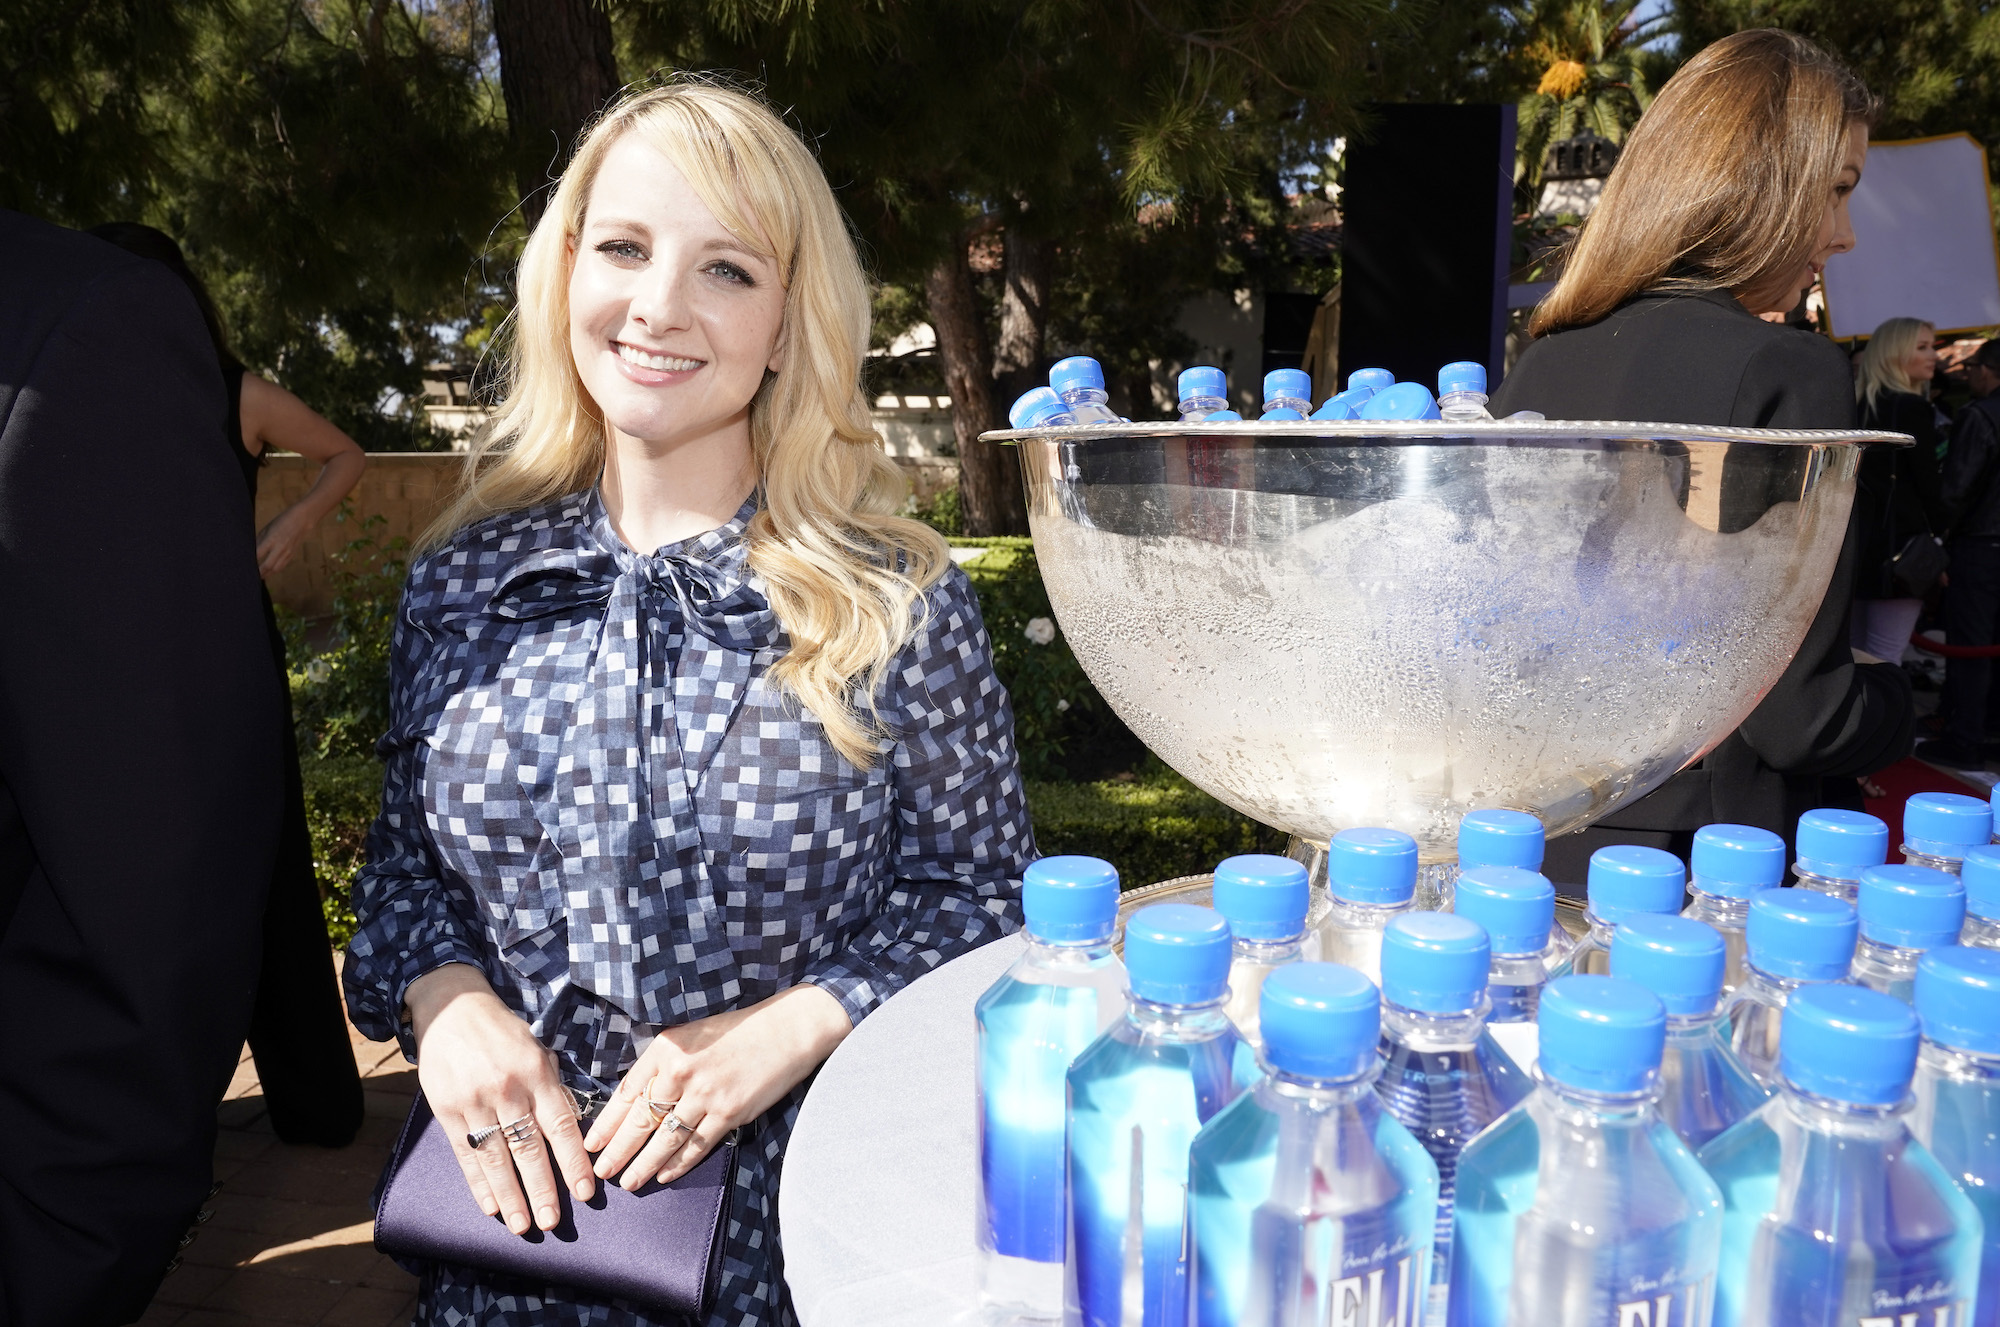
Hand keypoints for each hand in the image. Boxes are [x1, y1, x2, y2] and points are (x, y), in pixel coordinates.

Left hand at [254, 507, 311, 576]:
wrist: (301, 520)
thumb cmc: (281, 522)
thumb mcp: (267, 529)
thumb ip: (259, 540)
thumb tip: (252, 551)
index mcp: (271, 539)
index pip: (258, 554)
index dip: (251, 561)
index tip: (245, 564)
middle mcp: (280, 548)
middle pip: (268, 565)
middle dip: (259, 572)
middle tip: (252, 575)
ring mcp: (287, 552)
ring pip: (276, 569)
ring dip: (267, 574)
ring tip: (260, 576)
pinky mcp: (292, 555)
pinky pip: (282, 566)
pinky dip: (275, 570)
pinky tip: (270, 571)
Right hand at [406, 964, 595, 1233]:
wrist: (451, 1008)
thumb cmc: (502, 1032)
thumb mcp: (536, 1047)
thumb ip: (553, 1086)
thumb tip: (573, 1128)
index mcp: (536, 1072)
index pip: (560, 1125)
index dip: (573, 1161)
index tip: (585, 1192)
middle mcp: (507, 1089)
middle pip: (528, 1148)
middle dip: (542, 1188)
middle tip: (552, 1222)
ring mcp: (474, 1101)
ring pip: (496, 1157)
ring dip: (510, 1195)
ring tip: (522, 1225)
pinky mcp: (446, 1110)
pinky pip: (465, 1154)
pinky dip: (478, 1183)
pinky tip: (490, 1206)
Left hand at [585, 984, 849, 1189]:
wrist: (787, 1029)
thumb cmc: (739, 1031)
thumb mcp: (692, 1036)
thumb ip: (665, 1065)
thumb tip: (638, 1101)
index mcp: (666, 1048)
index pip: (626, 1092)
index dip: (606, 1123)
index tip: (591, 1144)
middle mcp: (681, 1071)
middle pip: (640, 1120)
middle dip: (617, 1151)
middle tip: (601, 1173)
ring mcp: (706, 1094)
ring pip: (664, 1139)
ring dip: (643, 1164)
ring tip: (628, 1182)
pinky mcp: (729, 1113)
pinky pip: (696, 1145)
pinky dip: (678, 1164)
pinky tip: (664, 1176)